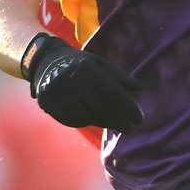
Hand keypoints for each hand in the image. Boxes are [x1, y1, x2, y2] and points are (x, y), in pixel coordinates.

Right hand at [21, 34, 144, 132]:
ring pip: (88, 117)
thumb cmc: (81, 63)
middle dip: (119, 120)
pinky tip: (95, 121)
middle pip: (102, 109)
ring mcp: (59, 95)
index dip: (129, 108)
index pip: (114, 94)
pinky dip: (86, 123)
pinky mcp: (49, 105)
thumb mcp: (101, 64)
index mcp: (89, 70)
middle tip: (130, 128)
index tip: (139, 120)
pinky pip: (73, 121)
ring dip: (104, 123)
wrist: (46, 62)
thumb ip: (121, 77)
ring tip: (115, 124)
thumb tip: (143, 87)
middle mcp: (73, 83)